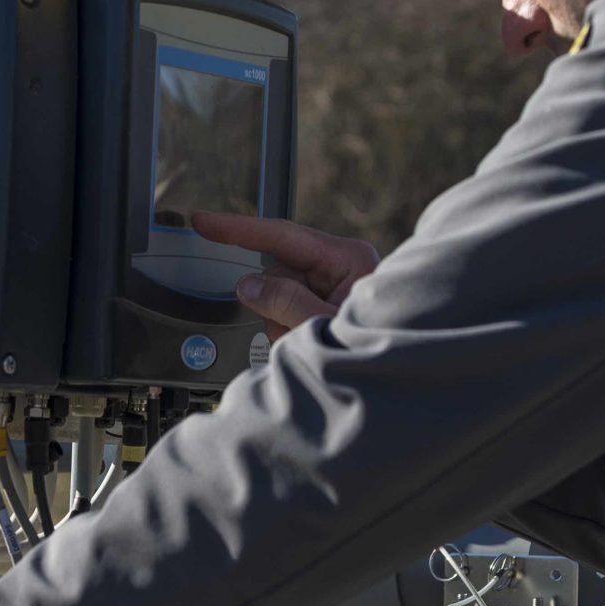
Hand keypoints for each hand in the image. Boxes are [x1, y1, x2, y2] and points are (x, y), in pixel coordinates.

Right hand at [192, 212, 380, 339]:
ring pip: (277, 295)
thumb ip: (283, 301)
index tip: (204, 222)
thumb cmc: (376, 348)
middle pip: (277, 271)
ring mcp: (333, 285)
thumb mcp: (323, 324)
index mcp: (347, 258)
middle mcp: (341, 266)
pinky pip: (288, 311)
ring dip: (281, 323)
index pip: (281, 235)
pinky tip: (307, 343)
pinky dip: (288, 330)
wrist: (400, 383)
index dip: (237, 229)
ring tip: (307, 342)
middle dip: (273, 304)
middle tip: (292, 332)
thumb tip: (249, 285)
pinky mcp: (327, 303)